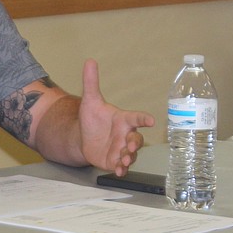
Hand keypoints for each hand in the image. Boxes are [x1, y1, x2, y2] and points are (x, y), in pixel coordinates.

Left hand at [78, 59, 155, 176]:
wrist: (82, 137)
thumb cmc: (92, 119)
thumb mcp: (90, 100)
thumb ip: (91, 82)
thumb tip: (89, 61)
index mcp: (123, 120)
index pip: (136, 118)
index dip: (144, 119)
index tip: (151, 121)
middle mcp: (125, 135)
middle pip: (137, 139)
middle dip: (135, 143)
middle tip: (129, 146)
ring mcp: (121, 149)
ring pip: (131, 155)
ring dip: (129, 158)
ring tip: (123, 161)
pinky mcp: (114, 161)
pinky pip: (122, 166)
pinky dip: (121, 169)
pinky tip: (119, 171)